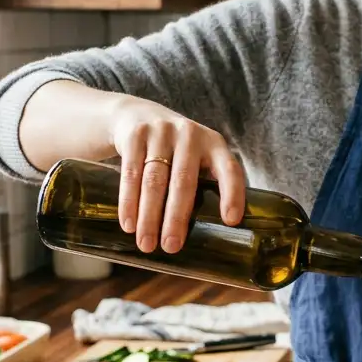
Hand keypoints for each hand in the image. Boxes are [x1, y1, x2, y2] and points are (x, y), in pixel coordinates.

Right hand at [107, 95, 244, 253]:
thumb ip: (203, 184)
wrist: (136, 115)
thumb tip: (208, 237)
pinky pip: (131, 173)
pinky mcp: (134, 134)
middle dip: (176, 218)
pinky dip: (129, 202)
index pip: (229, 170)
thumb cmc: (174, 150)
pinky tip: (129, 224)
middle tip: (171, 247)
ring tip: (146, 244)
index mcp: (214, 144)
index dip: (232, 194)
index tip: (230, 221)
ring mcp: (161, 132)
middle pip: (183, 181)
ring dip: (149, 216)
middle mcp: (190, 135)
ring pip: (154, 180)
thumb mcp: (196, 157)